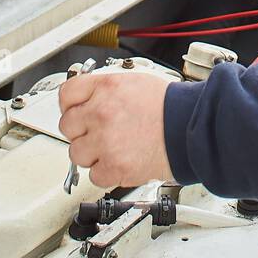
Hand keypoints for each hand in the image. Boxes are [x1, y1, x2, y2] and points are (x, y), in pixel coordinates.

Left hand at [58, 66, 175, 188]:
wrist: (190, 130)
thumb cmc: (170, 107)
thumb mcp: (135, 83)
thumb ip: (106, 90)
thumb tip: (87, 99)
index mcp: (106, 88)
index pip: (66, 94)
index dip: (70, 104)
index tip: (76, 111)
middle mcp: (101, 113)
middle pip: (67, 125)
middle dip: (82, 130)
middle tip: (100, 132)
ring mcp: (105, 141)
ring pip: (77, 153)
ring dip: (92, 153)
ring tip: (114, 148)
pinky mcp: (114, 167)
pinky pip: (94, 175)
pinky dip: (106, 172)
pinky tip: (121, 161)